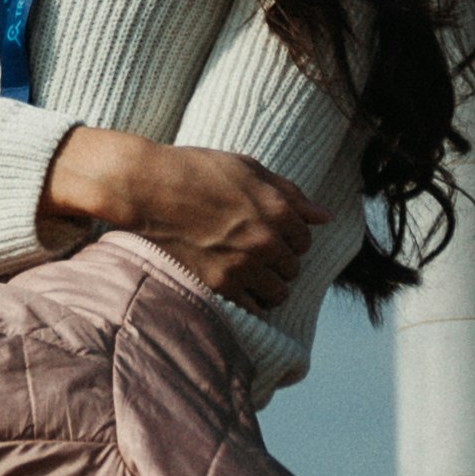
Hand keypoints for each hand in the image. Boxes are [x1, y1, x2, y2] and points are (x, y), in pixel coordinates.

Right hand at [39, 123, 318, 308]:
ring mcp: (244, 266)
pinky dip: (253, 301)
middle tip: (258, 249)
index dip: (290, 235)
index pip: (305, 237)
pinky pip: (254, 307)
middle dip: (281, 259)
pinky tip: (240, 286)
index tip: (272, 231)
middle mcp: (266, 240)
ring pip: (279, 293)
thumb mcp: (247, 168)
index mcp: (277, 208)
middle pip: (294, 266)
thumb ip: (290, 193)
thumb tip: (325, 216)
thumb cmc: (195, 170)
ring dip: (270, 283)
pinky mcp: (221, 285)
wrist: (148, 188)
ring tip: (252, 271)